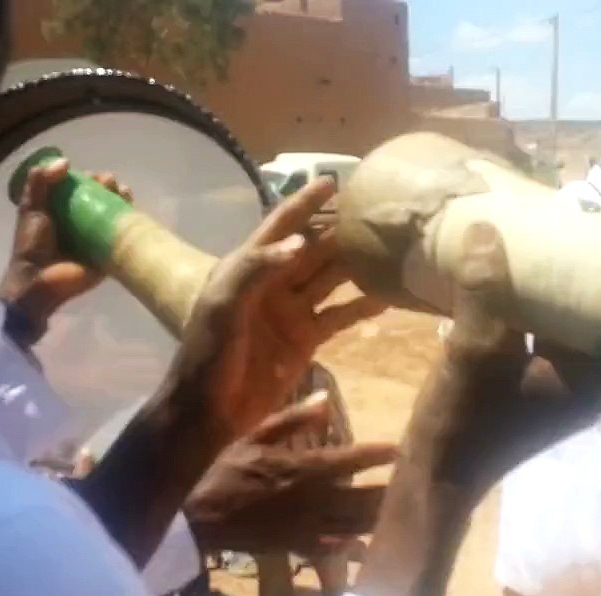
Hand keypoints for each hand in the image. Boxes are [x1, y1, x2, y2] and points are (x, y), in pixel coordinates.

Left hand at [0, 159, 133, 342]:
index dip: (88, 179)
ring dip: (121, 201)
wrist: (39, 281)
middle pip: (99, 200)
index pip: (79, 190)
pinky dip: (129, 224)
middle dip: (107, 187)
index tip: (93, 175)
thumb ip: (41, 183)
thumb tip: (65, 161)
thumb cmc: (32, 244)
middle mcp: (80, 224)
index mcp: (61, 212)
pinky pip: (121, 238)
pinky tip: (133, 212)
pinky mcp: (108, 256)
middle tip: (109, 182)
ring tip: (123, 192)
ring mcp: (96, 240)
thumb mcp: (31, 209)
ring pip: (113, 216)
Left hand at [168, 177, 386, 439]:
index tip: (333, 180)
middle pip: (314, 248)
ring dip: (357, 264)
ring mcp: (291, 311)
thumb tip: (301, 242)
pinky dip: (362, 306)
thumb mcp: (223, 304)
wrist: (209, 410)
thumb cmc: (208, 354)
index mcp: (248, 266)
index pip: (281, 225)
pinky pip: (339, 315)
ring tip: (392, 248)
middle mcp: (273, 282)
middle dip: (342, 229)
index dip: (304, 202)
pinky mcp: (306, 339)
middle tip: (380, 214)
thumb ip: (256, 268)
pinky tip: (389, 297)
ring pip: (331, 278)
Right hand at [184, 391, 395, 554]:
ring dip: (379, 519)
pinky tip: (370, 546)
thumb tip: (324, 399)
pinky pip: (333, 549)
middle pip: (362, 497)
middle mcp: (311, 498)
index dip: (379, 455)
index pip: (351, 460)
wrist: (199, 519)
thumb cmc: (224, 472)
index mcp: (301, 467)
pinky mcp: (297, 546)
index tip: (402, 450)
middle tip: (418, 487)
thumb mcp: (253, 436)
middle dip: (391, 492)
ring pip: (354, 524)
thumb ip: (291, 419)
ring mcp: (306, 526)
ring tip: (405, 514)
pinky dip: (353, 548)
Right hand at [424, 222, 600, 500]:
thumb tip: (488, 228)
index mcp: (588, 381)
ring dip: (562, 290)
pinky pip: (545, 335)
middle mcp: (583, 384)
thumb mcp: (473, 352)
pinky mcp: (530, 384)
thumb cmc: (463, 424)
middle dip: (590, 276)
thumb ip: (484, 293)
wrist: (433, 478)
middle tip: (582, 222)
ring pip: (571, 326)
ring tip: (553, 237)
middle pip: (600, 319)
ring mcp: (556, 386)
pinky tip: (518, 273)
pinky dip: (538, 308)